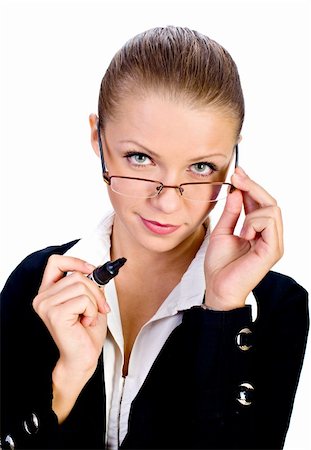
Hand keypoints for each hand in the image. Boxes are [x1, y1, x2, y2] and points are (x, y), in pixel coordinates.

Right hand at [33, 255, 109, 372]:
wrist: (82, 357)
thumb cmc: (86, 332)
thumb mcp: (90, 301)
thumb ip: (88, 284)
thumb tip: (99, 270)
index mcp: (48, 292)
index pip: (55, 262)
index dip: (75, 262)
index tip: (90, 269)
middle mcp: (42, 298)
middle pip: (76, 275)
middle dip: (95, 291)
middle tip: (99, 308)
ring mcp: (46, 306)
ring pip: (81, 286)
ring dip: (94, 303)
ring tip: (89, 318)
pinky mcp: (55, 314)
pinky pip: (83, 300)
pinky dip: (92, 311)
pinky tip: (86, 323)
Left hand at [204, 167, 282, 309]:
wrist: (217, 288)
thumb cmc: (219, 265)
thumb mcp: (222, 232)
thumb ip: (231, 212)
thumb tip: (236, 191)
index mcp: (259, 231)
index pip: (260, 203)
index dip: (250, 185)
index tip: (237, 173)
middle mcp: (270, 235)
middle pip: (270, 202)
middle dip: (253, 186)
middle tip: (237, 178)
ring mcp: (273, 242)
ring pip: (272, 209)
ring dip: (252, 209)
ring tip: (239, 228)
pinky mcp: (273, 250)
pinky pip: (269, 222)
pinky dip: (253, 222)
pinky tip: (243, 233)